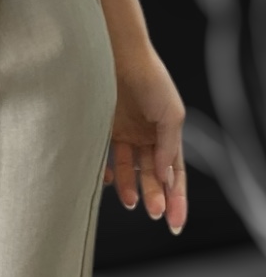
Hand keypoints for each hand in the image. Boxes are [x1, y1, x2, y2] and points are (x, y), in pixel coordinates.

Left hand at [104, 46, 186, 235]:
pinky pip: (104, 156)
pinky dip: (106, 171)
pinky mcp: (101, 126)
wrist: (117, 52)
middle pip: (150, 175)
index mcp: (165, 133)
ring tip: (130, 200)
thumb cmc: (150, 79)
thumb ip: (168, 147)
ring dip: (130, 188)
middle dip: (154, 196)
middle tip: (153, 212)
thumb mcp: (171, 114)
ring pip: (127, 169)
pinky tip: (109, 180)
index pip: (173, 173)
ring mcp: (123, 131)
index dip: (176, 199)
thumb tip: (165, 178)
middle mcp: (144, 135)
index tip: (175, 224)